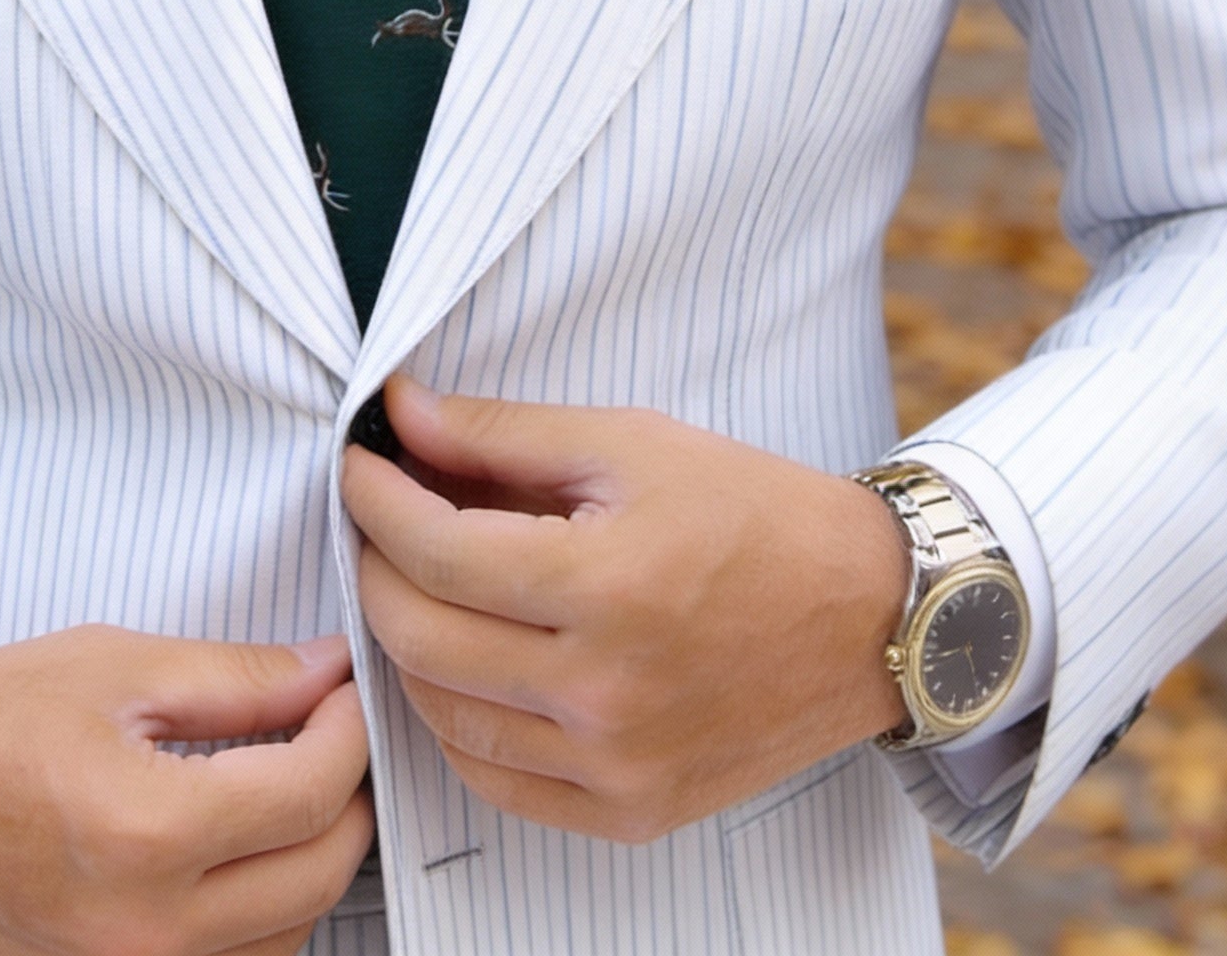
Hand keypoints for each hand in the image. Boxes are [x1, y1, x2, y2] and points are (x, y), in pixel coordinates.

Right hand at [0, 626, 374, 955]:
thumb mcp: (109, 666)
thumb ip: (235, 677)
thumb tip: (324, 672)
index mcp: (147, 833)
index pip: (313, 791)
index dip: (348, 727)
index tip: (343, 686)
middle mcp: (147, 932)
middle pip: (320, 873)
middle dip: (346, 794)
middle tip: (329, 730)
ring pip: (288, 935)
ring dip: (309, 860)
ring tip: (286, 785)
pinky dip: (261, 915)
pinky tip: (239, 853)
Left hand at [341, 376, 908, 843]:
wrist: (867, 614)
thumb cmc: (751, 512)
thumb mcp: (629, 443)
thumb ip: (502, 435)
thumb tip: (400, 415)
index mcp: (610, 584)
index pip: (435, 553)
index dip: (374, 501)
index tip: (359, 464)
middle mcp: (608, 690)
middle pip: (422, 637)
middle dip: (375, 567)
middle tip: (378, 520)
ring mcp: (618, 764)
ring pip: (443, 715)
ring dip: (406, 643)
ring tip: (419, 583)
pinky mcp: (632, 811)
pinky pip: (496, 781)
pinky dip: (456, 721)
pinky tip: (464, 664)